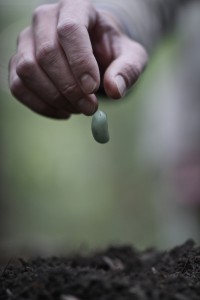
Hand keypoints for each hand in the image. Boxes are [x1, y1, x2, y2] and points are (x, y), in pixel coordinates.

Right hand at [9, 0, 147, 118]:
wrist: (93, 48)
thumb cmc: (111, 50)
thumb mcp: (131, 56)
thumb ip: (127, 70)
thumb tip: (114, 90)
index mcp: (76, 8)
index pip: (70, 29)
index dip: (80, 62)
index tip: (93, 89)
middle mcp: (45, 19)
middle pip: (47, 53)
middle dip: (69, 88)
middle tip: (90, 108)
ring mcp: (27, 40)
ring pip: (27, 70)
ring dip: (54, 98)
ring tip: (78, 109)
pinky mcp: (18, 62)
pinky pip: (18, 86)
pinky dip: (41, 105)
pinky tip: (63, 112)